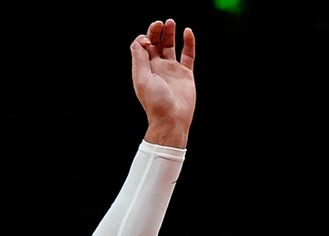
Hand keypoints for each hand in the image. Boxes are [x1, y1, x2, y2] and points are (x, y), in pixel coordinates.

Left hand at [132, 19, 195, 146]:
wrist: (172, 120)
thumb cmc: (155, 103)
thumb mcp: (142, 79)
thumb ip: (140, 58)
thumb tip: (141, 39)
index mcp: (144, 68)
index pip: (142, 46)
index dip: (145, 38)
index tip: (149, 41)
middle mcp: (157, 67)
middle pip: (156, 43)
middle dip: (156, 31)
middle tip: (160, 23)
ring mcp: (172, 70)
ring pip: (170, 46)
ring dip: (169, 33)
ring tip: (170, 22)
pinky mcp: (186, 74)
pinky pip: (188, 55)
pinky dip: (189, 43)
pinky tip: (188, 31)